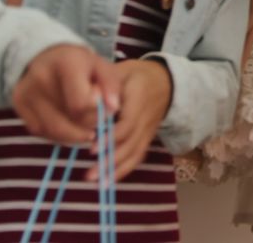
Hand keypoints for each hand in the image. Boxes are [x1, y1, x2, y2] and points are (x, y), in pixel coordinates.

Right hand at [12, 45, 121, 145]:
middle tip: (96, 118)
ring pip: (54, 131)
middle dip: (89, 125)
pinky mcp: (18, 104)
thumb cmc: (82, 64)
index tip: (101, 106)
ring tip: (85, 126)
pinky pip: (41, 132)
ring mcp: (26, 92)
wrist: (48, 55)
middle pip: (69, 120)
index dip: (96, 112)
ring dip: (74, 135)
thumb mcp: (103, 67)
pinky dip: (58, 135)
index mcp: (66, 63)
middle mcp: (41, 76)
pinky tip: (68, 124)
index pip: (81, 104)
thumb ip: (112, 86)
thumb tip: (113, 108)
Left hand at [87, 59, 171, 181]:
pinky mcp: (147, 139)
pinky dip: (124, 170)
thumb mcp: (121, 71)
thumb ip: (105, 83)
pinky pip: (138, 156)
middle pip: (131, 144)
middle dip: (111, 161)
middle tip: (89, 175)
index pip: (127, 124)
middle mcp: (146, 118)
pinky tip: (108, 181)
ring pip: (135, 153)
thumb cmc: (135, 76)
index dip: (111, 138)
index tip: (92, 149)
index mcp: (139, 99)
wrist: (164, 82)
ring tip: (97, 182)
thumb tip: (88, 100)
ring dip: (116, 170)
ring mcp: (148, 131)